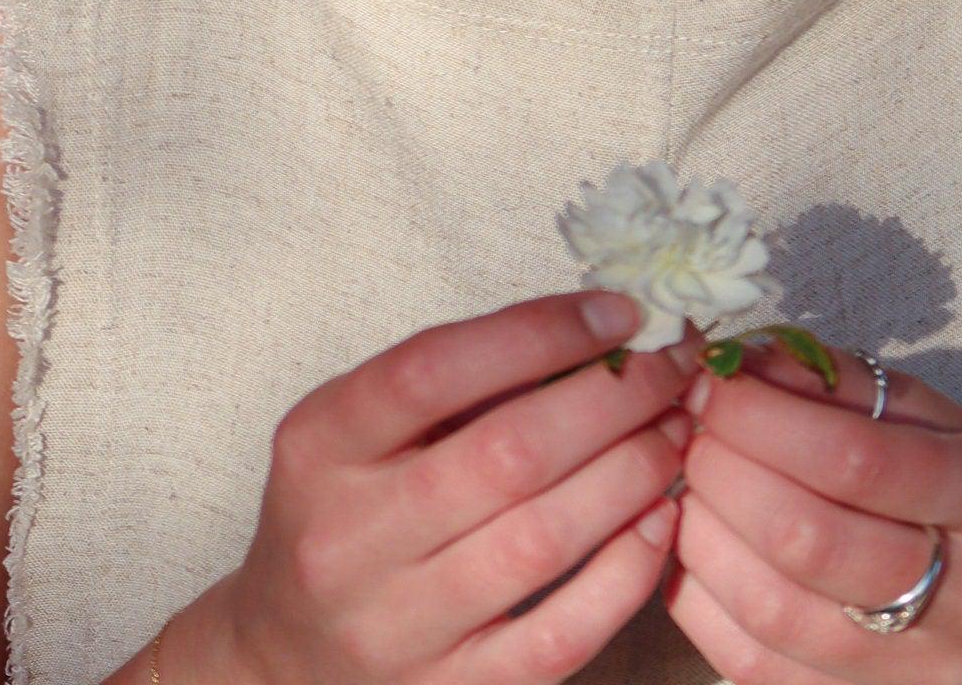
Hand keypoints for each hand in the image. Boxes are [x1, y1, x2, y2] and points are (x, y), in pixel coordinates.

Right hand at [209, 290, 705, 682]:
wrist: (283, 657)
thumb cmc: (346, 507)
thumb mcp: (360, 427)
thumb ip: (459, 380)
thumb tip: (598, 329)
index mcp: (320, 445)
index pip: (433, 370)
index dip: (539, 333)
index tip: (621, 311)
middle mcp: (347, 538)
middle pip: (505, 456)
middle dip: (612, 400)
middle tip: (673, 367)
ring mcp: (395, 628)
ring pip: (540, 543)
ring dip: (631, 475)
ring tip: (678, 429)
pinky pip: (556, 638)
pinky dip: (624, 575)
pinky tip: (661, 520)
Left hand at [663, 337, 961, 682]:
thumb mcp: (955, 423)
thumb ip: (852, 386)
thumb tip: (748, 357)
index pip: (862, 458)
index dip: (766, 415)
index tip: (714, 378)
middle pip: (811, 539)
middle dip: (725, 467)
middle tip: (691, 422)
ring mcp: (925, 675)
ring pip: (775, 612)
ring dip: (703, 530)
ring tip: (686, 476)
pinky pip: (759, 669)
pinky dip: (702, 600)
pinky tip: (691, 543)